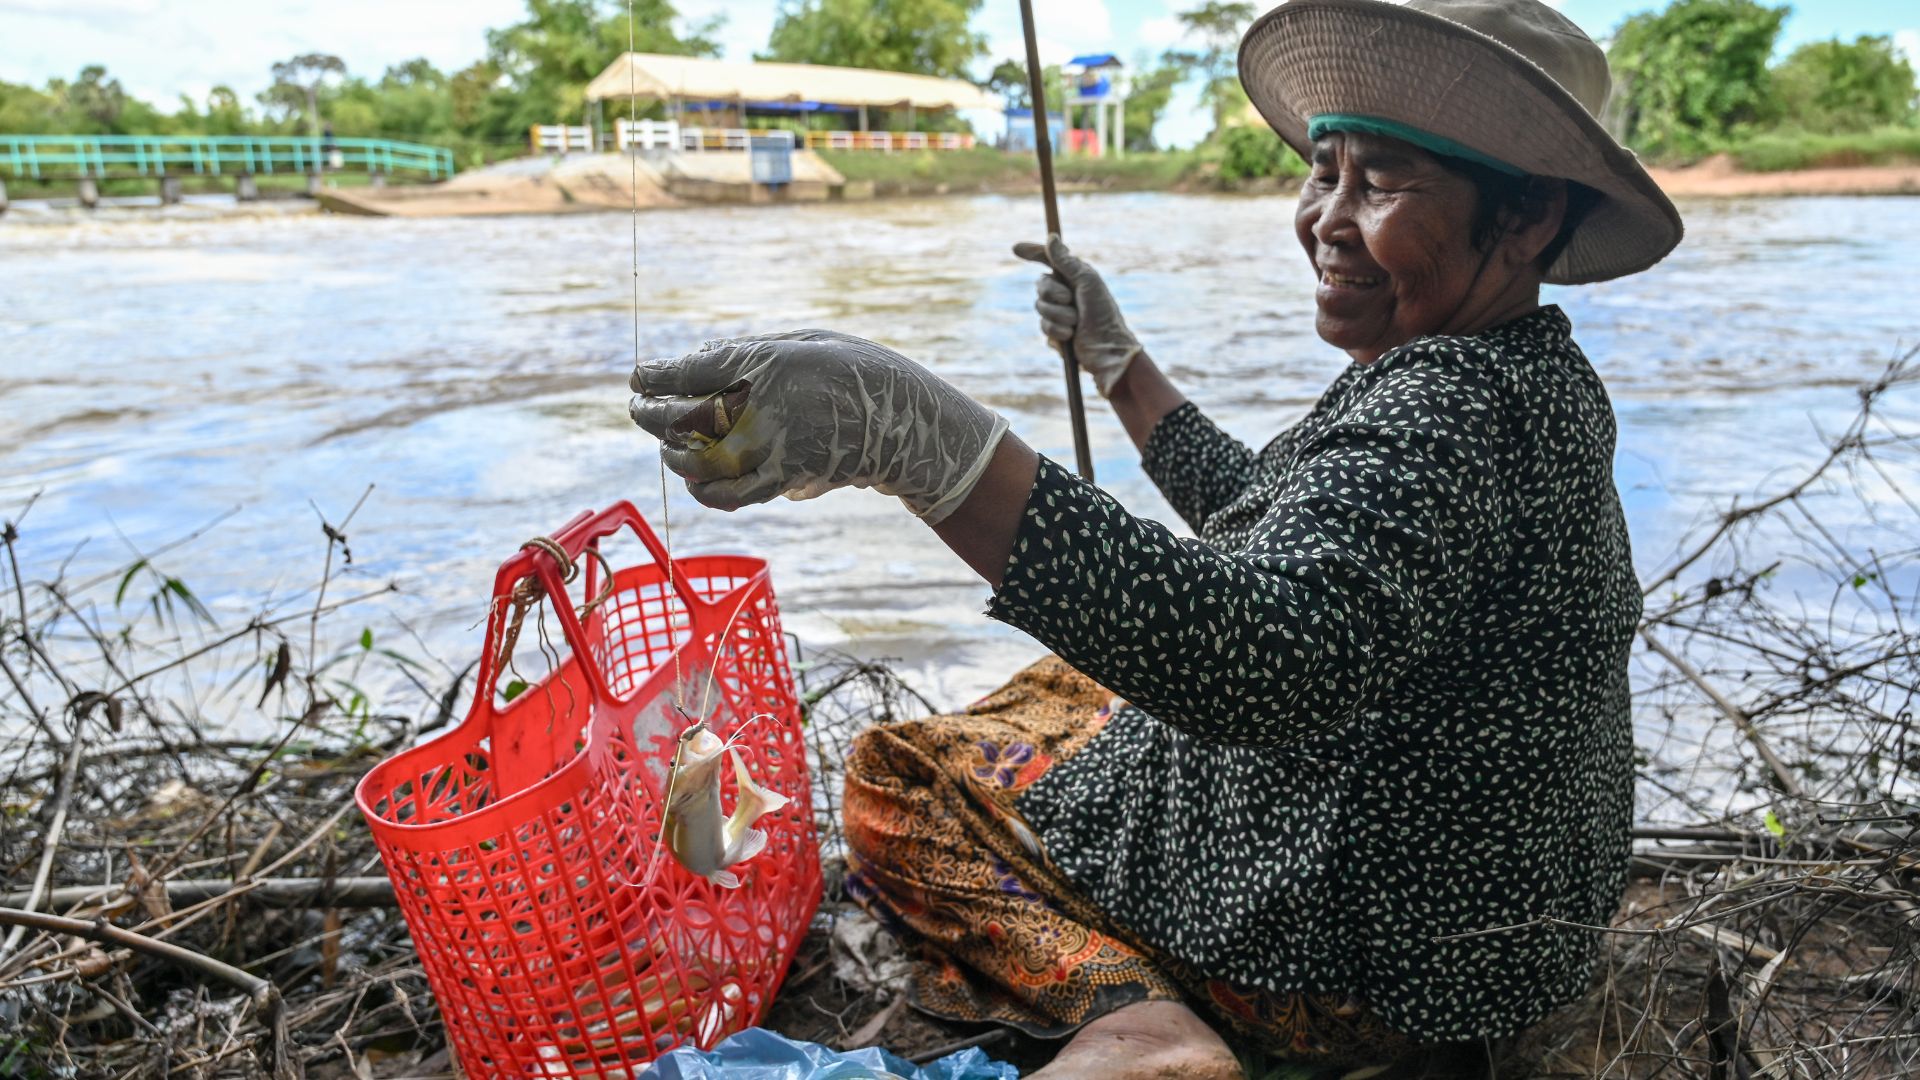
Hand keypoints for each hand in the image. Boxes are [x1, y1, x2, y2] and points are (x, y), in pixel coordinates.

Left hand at [628, 330, 1009, 522]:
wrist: (898, 418)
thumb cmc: (850, 369)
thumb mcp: (800, 342)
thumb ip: (747, 353)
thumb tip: (697, 362)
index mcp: (762, 364)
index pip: (689, 372)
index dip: (656, 377)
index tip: (638, 378)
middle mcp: (759, 408)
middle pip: (684, 417)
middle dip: (652, 414)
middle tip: (637, 409)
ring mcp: (769, 448)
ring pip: (698, 461)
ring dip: (674, 455)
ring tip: (667, 447)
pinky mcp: (781, 479)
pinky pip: (729, 495)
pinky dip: (705, 492)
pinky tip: (695, 481)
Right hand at [1013, 235, 1142, 396]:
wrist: (1107, 349)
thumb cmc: (1103, 313)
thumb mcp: (1087, 282)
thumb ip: (1066, 261)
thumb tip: (1051, 237)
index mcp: (1074, 276)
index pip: (1048, 260)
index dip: (1032, 253)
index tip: (1016, 248)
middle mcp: (1065, 292)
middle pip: (1040, 285)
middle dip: (1054, 294)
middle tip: (1072, 301)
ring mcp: (1059, 312)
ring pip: (1040, 307)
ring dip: (1059, 315)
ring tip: (1076, 322)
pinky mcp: (1055, 332)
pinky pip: (1044, 326)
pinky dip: (1058, 331)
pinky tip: (1071, 336)